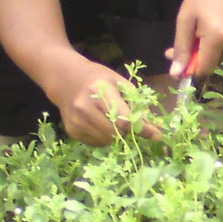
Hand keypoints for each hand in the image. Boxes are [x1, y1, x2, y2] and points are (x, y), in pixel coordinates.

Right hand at [43, 52, 160, 145]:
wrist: (65, 80)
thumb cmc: (97, 78)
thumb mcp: (118, 81)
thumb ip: (136, 102)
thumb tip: (154, 126)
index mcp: (99, 89)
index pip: (124, 117)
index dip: (142, 128)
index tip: (156, 135)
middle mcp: (85, 106)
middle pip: (116, 132)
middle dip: (128, 131)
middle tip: (130, 123)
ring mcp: (76, 120)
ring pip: (107, 141)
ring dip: (117, 136)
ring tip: (114, 121)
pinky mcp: (72, 131)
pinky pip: (97, 143)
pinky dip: (105, 138)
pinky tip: (102, 124)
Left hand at [168, 0, 222, 81]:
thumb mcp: (186, 18)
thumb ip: (181, 47)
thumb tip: (176, 74)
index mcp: (217, 39)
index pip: (203, 70)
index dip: (188, 68)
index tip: (176, 57)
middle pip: (209, 64)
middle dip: (195, 56)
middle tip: (185, 37)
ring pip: (216, 57)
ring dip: (205, 49)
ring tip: (201, 27)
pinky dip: (215, 45)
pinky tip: (213, 27)